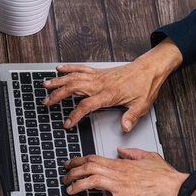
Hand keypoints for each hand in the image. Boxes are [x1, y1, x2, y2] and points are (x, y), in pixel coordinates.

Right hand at [42, 38, 181, 131]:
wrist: (149, 69)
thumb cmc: (145, 86)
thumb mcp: (142, 105)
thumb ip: (131, 117)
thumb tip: (124, 128)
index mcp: (108, 94)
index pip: (86, 105)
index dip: (74, 115)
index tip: (67, 123)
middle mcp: (100, 84)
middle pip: (73, 89)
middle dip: (57, 96)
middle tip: (46, 102)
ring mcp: (97, 76)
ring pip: (73, 77)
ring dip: (58, 81)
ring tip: (45, 85)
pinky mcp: (98, 71)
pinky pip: (80, 68)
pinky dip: (68, 68)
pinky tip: (59, 68)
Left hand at [63, 147, 186, 195]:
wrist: (175, 187)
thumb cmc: (164, 175)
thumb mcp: (147, 156)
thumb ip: (131, 152)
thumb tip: (120, 150)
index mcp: (120, 164)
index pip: (93, 159)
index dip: (77, 161)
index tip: (68, 164)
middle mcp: (116, 173)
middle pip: (87, 169)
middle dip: (72, 172)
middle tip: (64, 178)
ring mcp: (120, 187)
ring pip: (92, 182)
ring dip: (77, 186)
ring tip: (69, 191)